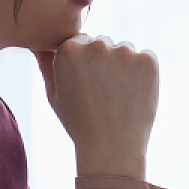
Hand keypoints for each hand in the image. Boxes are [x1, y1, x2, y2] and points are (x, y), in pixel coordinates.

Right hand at [35, 34, 159, 179]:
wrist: (111, 147)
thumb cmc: (79, 122)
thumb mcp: (54, 93)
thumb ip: (46, 63)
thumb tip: (40, 43)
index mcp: (69, 49)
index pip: (80, 41)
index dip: (84, 64)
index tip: (86, 85)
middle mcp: (97, 45)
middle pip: (103, 43)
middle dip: (103, 61)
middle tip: (103, 92)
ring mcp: (125, 52)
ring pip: (125, 49)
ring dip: (124, 64)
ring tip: (118, 95)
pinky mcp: (148, 60)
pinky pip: (146, 57)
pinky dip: (143, 71)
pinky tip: (134, 93)